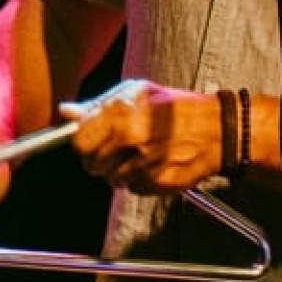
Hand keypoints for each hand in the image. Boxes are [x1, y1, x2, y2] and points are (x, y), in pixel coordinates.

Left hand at [61, 79, 222, 194]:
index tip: (88, 141)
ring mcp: (144, 164)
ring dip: (119, 170)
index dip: (82, 143)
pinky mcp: (158, 184)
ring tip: (138, 154)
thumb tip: (66, 112)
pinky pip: (133, 188)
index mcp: (121, 115)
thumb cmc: (175, 108)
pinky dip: (138, 181)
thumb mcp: (136, 93)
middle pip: (92, 164)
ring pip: (111, 179)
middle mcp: (131, 141)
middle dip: (98, 158)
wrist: (215, 130)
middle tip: (114, 149)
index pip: (79, 142)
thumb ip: (97, 105)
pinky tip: (151, 164)